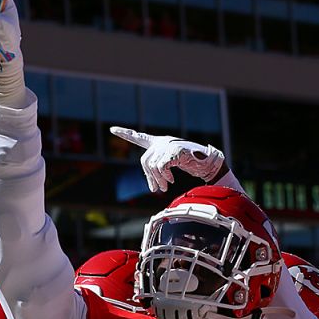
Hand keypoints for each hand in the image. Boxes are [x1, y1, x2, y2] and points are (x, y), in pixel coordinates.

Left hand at [110, 127, 224, 192]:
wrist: (205, 161)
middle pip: (145, 161)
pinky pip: (161, 167)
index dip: (125, 134)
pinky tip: (171, 181)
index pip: (139, 138)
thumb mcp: (170, 166)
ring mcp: (167, 146)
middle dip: (149, 178)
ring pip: (152, 166)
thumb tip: (152, 188)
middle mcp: (161, 142)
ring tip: (165, 187)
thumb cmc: (189, 163)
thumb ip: (159, 172)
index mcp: (159, 144)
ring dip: (158, 180)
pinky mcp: (173, 151)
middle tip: (157, 189)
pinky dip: (164, 176)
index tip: (112, 129)